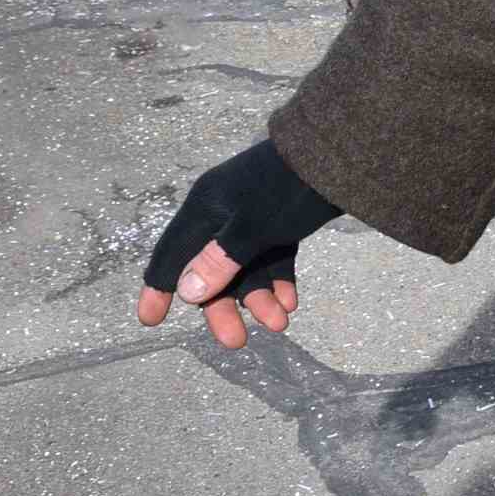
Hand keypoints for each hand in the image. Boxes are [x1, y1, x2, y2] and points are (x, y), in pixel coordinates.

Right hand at [134, 138, 340, 349]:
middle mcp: (224, 214)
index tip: (151, 320)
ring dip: (260, 297)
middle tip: (236, 342)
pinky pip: (271, 257)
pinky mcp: (280, 221)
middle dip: (224, 307)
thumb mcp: (253, 226)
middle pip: (213, 270)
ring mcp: (253, 218)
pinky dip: (279, 280)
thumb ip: (221, 259)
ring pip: (246, 268)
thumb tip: (187, 292)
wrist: (343, 153)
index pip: (172, 254)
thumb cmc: (290, 187)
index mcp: (205, 208)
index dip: (159, 287)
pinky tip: (291, 301)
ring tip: (282, 321)